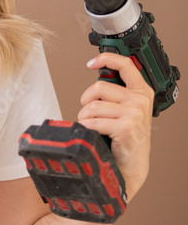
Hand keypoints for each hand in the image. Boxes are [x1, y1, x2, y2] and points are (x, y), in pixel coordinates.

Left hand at [77, 52, 154, 200]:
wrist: (131, 165)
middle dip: (86, 102)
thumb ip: (115, 93)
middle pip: (98, 88)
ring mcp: (135, 114)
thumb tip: (97, 73)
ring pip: (92, 106)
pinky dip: (87, 128)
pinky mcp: (126, 127)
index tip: (92, 63)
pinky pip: (93, 122)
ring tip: (94, 127)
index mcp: (141, 92)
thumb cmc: (124, 138)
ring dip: (85, 118)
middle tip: (90, 115)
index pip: (126, 65)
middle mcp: (140, 101)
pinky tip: (96, 134)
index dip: (107, 59)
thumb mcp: (125, 110)